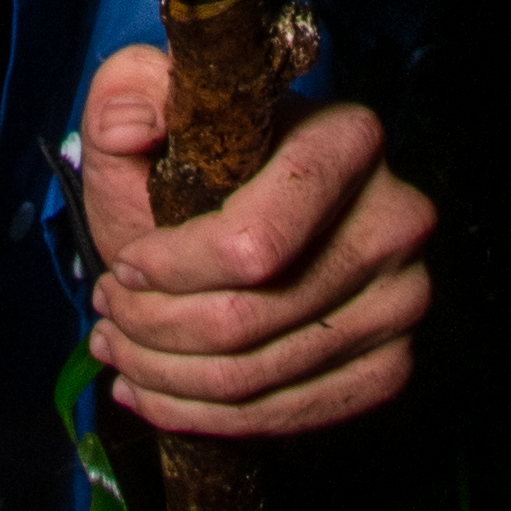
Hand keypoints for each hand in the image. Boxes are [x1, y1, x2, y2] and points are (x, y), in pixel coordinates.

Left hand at [76, 46, 435, 443]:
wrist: (251, 219)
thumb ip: (124, 93)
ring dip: (167, 378)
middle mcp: (396, 220)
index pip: (251, 244)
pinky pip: (291, 415)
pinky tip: (156, 393)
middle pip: (249, 318)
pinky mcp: (391, 364)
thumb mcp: (149, 108)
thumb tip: (129, 123)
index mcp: (348, 141)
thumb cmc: (197, 162)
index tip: (122, 266)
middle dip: (154, 328)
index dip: (171, 269)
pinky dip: (207, 418)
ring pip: (259, 376)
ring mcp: (402, 300)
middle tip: (107, 316)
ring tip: (118, 352)